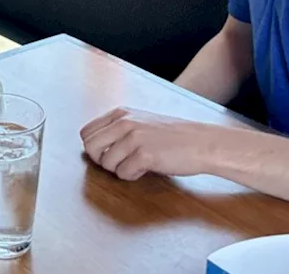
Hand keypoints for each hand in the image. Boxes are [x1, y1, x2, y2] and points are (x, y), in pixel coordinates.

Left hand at [80, 108, 217, 180]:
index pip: (86, 132)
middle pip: (90, 147)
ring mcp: (134, 138)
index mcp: (121, 113)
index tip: (108, 153)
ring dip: (120, 169)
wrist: (202, 143)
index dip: (94, 148)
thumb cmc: (173, 136)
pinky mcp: (144, 155)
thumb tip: (93, 145)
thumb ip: (118, 128)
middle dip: (101, 160)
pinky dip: (133, 176)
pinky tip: (147, 168)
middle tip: (119, 163)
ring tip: (138, 164)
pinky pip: (123, 174)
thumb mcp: (141, 122)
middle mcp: (124, 122)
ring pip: (106, 163)